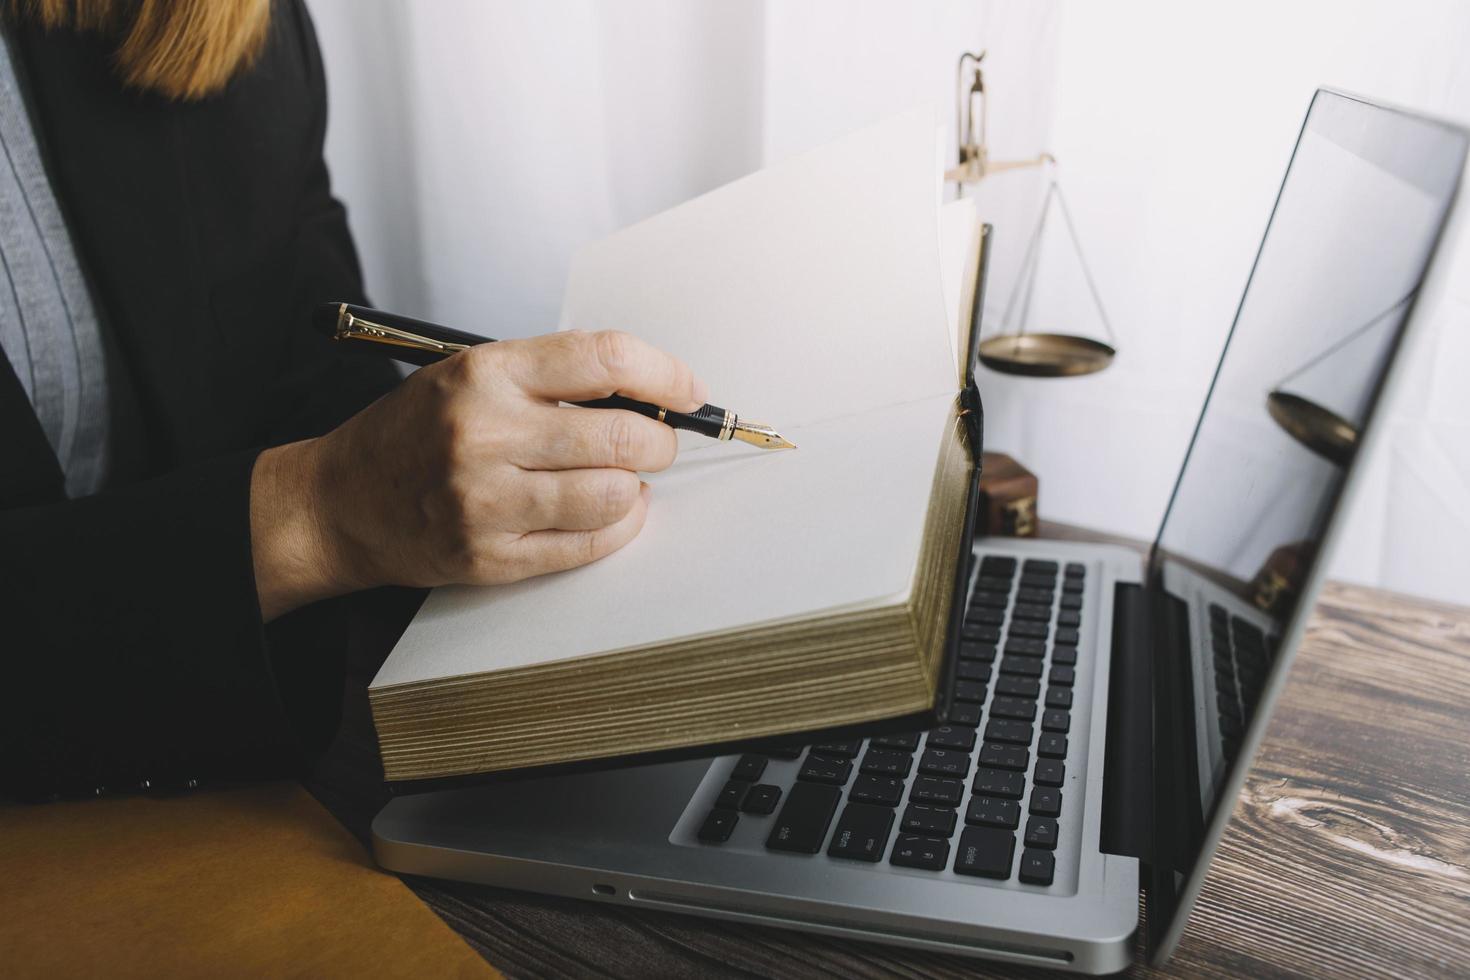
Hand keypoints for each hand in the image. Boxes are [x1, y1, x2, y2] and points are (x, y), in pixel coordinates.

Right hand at [250, 330, 706, 621]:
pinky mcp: (491, 557)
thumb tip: (650, 394)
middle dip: (660, 440)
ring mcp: (487, 501)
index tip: (688, 390)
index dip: (665, 374)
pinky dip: (616, 527)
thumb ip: (555, 378)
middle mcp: (485, 434)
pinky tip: (606, 512)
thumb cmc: (416, 432)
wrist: (342, 501)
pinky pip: (588, 545)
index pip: (606, 359)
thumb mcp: (473, 375)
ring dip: (635, 487)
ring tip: (621, 478)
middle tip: (656, 442)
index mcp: (486, 374)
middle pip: (622, 434)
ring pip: (613, 495)